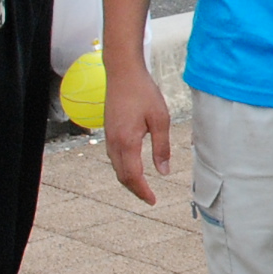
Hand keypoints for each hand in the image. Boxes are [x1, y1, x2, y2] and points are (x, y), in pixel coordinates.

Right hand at [103, 62, 173, 204]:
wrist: (122, 72)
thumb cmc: (143, 92)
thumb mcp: (160, 120)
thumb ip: (162, 148)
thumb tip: (164, 172)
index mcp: (127, 142)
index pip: (133, 176)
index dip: (143, 191)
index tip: (153, 201)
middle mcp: (114, 143)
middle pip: (122, 176)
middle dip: (135, 190)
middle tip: (149, 198)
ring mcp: (108, 137)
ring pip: (116, 167)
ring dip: (128, 179)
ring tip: (143, 186)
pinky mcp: (108, 131)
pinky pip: (114, 157)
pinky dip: (123, 168)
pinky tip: (133, 167)